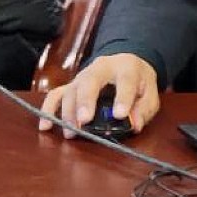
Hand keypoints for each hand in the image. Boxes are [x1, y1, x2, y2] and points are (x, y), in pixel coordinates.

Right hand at [38, 54, 159, 137]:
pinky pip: (56, 94)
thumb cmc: (138, 82)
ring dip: (69, 111)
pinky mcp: (71, 85)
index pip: (126, 80)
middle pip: (90, 80)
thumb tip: (134, 124)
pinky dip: (49, 109)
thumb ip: (144, 108)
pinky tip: (46, 126)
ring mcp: (83, 76)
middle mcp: (102, 68)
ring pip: (71, 89)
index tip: (120, 114)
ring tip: (72, 132)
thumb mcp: (150, 93)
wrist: (126, 64)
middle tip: (85, 120)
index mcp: (127, 68)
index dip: (123, 97)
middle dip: (86, 100)